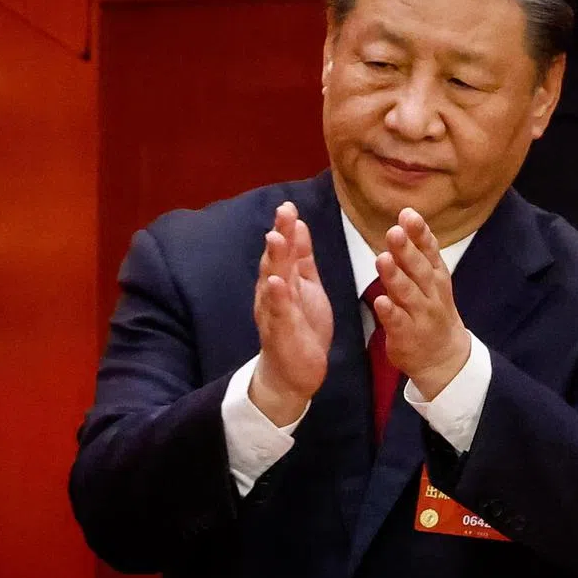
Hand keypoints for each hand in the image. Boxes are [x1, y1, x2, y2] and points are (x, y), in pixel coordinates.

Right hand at [249, 201, 332, 425]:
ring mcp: (274, 313)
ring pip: (273, 282)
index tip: (289, 205)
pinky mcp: (280, 334)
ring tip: (275, 237)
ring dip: (274, 259)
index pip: (284, 250)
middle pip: (275, 260)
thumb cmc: (300, 326)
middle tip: (283, 211)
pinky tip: (276, 282)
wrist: (294, 373)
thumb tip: (298, 224)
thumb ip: (301, 257)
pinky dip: (276, 298)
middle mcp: (273, 293)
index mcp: (282, 280)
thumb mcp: (305, 286)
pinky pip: (278, 313)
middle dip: (279, 235)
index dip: (285, 228)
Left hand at [373, 208, 470, 400]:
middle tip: (394, 232)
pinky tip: (380, 301)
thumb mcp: (432, 280)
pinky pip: (398, 323)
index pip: (429, 251)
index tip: (408, 214)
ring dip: (395, 277)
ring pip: (408, 294)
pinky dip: (390, 312)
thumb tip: (404, 220)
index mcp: (436, 277)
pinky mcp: (407, 336)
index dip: (420, 233)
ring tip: (382, 259)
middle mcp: (431, 294)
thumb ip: (418, 253)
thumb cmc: (432, 311)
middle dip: (406, 250)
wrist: (444, 357)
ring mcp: (420, 316)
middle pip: (418, 269)